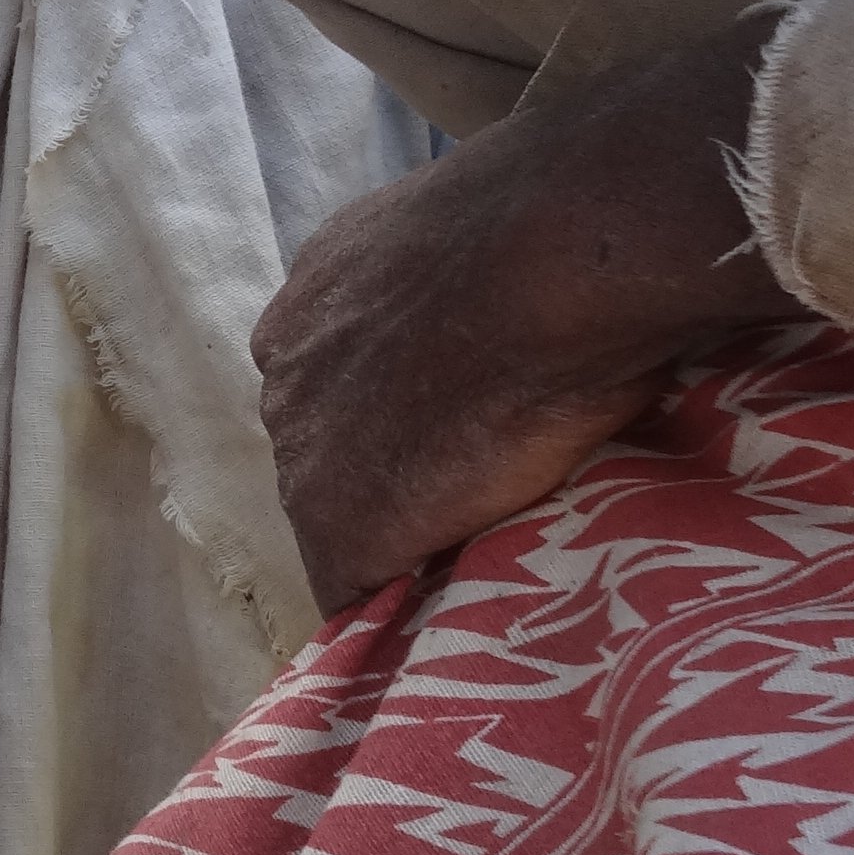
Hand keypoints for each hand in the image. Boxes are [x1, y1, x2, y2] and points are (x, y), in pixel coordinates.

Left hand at [257, 14, 800, 613]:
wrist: (555, 254)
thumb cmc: (561, 227)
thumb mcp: (497, 235)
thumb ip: (475, 279)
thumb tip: (532, 294)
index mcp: (327, 285)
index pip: (344, 373)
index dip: (404, 412)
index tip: (461, 433)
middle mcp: (291, 360)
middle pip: (330, 445)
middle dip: (392, 475)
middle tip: (482, 503)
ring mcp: (304, 444)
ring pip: (343, 519)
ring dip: (404, 546)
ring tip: (483, 574)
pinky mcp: (337, 522)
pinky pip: (360, 592)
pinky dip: (406, 615)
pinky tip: (464, 627)